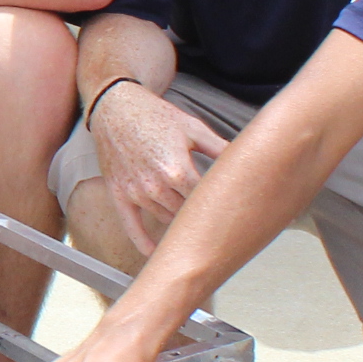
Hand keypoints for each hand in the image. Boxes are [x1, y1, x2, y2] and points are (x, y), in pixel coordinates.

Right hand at [87, 84, 222, 248]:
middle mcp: (156, 185)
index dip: (222, 207)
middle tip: (220, 220)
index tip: (236, 214)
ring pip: (166, 219)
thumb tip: (248, 159)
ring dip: (180, 223)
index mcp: (178, 170)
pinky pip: (132, 225)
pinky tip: (155, 253)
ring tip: (196, 228)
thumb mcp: (193, 128)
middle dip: (203, 215)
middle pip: (188, 214)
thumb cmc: (154, 115)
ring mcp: (136, 192)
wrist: (114, 108)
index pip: (207, 201)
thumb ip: (221, 148)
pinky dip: (143, 242)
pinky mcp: (119, 194)